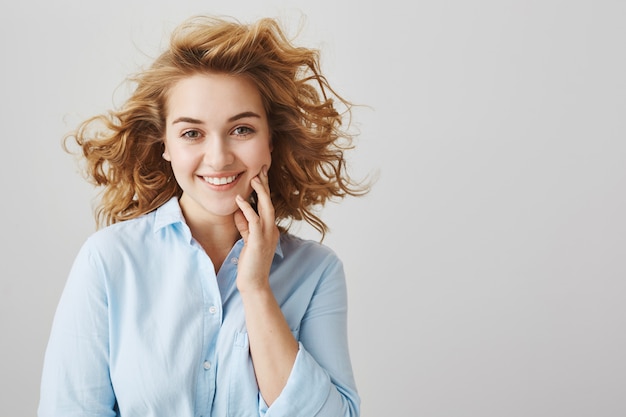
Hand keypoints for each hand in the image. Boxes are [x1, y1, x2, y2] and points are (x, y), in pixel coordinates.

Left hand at [234, 166, 279, 292]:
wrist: (254, 283)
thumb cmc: (249, 263)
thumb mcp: (247, 239)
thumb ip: (244, 224)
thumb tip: (239, 209)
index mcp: (270, 229)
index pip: (267, 205)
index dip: (263, 190)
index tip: (259, 175)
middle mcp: (271, 229)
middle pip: (269, 202)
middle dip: (265, 185)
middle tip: (261, 168)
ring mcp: (267, 235)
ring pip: (266, 208)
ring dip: (260, 192)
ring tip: (254, 178)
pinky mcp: (259, 241)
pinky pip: (254, 220)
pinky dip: (246, 208)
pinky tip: (239, 198)